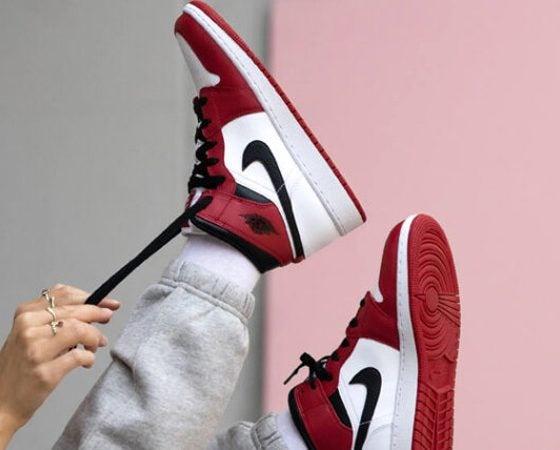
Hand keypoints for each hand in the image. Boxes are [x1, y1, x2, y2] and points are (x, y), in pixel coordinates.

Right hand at [0, 284, 119, 444]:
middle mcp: (28, 329)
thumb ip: (56, 318)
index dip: (91, 297)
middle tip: (108, 318)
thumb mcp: (30, 333)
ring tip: (94, 346)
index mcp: (25, 315)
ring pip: (79, 330)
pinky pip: (80, 356)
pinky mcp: (45, 372)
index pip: (64, 295)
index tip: (107, 303)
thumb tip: (95, 308)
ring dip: (94, 337)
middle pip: (75, 312)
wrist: (1, 401)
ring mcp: (36, 350)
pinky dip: (89, 358)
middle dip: (98, 314)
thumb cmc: (20, 366)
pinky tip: (86, 361)